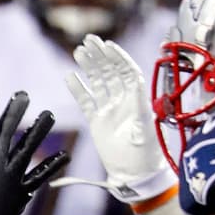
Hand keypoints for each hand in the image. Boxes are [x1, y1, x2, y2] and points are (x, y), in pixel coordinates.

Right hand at [58, 33, 175, 203]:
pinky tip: (69, 77)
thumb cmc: (145, 153)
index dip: (117, 57)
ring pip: (97, 83)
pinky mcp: (97, 121)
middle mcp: (123, 101)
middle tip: (88, 41)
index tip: (106, 45)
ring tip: (78, 52)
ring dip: (89, 67)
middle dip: (100, 56)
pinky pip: (86, 101)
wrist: (134, 173)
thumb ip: (138, 110)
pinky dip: (78, 89)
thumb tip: (135, 90)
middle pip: (110, 72)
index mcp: (137, 99)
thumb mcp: (144, 130)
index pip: (127, 71)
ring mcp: (109, 110)